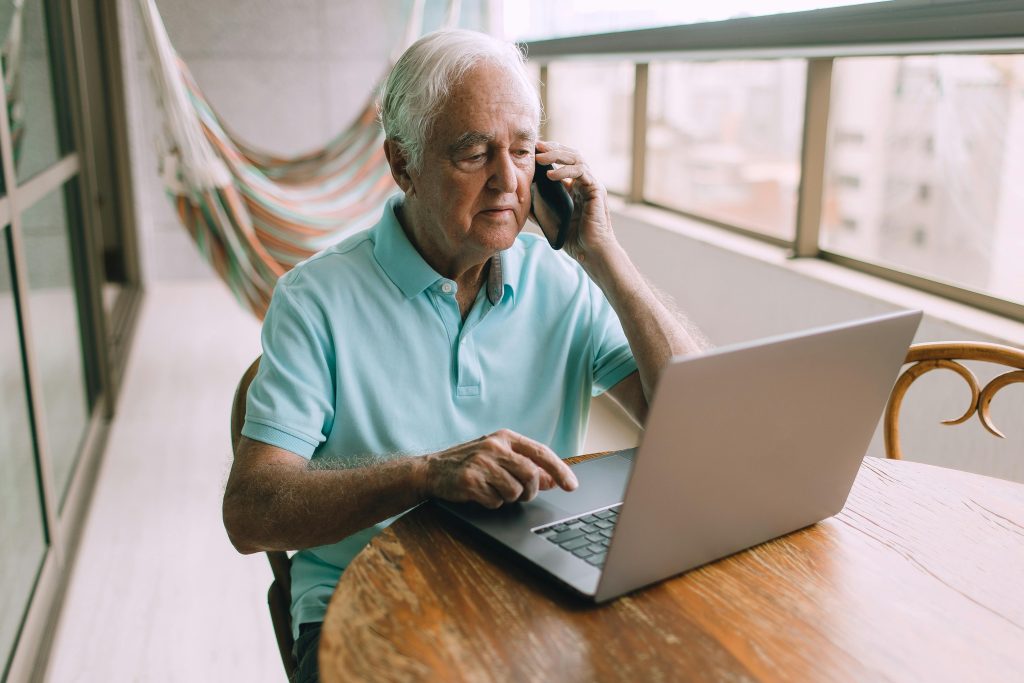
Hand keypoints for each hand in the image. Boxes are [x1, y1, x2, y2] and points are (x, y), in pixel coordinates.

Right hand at [423, 429, 577, 508]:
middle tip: (520, 494)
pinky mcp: (471, 481)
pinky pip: (496, 502)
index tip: (571, 485)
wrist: (431, 470)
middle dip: (530, 491)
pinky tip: (479, 493)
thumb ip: (526, 466)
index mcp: (505, 437)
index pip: (541, 452)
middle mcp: (494, 447)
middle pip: (531, 475)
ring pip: (515, 492)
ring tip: (493, 489)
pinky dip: (491, 503)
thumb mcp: (499, 458)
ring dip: (508, 498)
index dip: (560, 470)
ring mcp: (482, 463)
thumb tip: (552, 480)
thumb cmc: (469, 463)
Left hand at [534, 140, 618, 265]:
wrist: (589, 252)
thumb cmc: (572, 238)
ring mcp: (592, 184)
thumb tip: (520, 196)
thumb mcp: (548, 218)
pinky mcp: (596, 190)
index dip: (549, 152)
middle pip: (571, 154)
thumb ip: (537, 206)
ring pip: (577, 158)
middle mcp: (584, 182)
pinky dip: (565, 170)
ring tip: (540, 158)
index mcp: (574, 185)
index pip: (564, 160)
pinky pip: (581, 172)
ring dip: (557, 155)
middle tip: (536, 147)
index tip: (532, 150)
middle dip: (552, 148)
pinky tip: (550, 175)